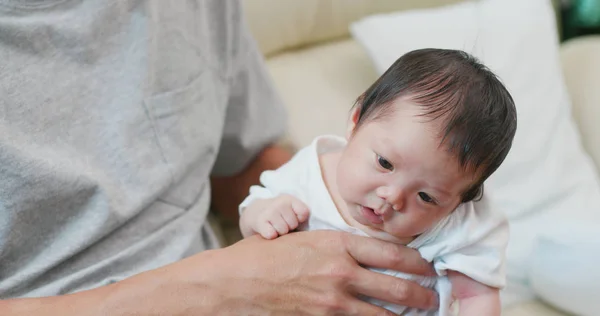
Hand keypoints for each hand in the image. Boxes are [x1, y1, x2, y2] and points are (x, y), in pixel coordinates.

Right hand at [149, 230, 437, 314]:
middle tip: (432, 298)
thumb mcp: (302, 236)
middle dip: (422, 295)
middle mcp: (341, 272)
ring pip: (384, 315)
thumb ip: (334, 242)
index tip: (428, 267)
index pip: (391, 252)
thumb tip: (363, 248)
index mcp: (337, 243)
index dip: (417, 262)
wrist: (233, 283)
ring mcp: (333, 303)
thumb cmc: (263, 255)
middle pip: (396, 287)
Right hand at [240, 194, 309, 238]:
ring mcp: (269, 212)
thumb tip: (307, 233)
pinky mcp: (260, 222)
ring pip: (283, 231)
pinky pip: (271, 235)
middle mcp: (279, 203)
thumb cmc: (279, 215)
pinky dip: (270, 235)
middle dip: (289, 227)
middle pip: (293, 224)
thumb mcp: (290, 209)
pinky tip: (267, 229)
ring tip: (274, 226)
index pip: (304, 212)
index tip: (293, 218)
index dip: (300, 219)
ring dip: (279, 232)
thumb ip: (302, 216)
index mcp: (289, 199)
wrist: (254, 212)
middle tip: (281, 223)